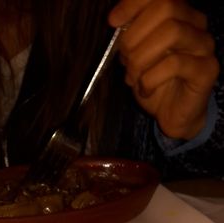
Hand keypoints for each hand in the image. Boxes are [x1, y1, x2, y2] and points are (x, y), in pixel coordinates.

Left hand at [109, 0, 219, 139]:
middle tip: (124, 58)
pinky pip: (175, 63)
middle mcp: (196, 24)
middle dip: (135, 34)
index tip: (113, 21)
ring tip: (133, 76)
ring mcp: (204, 45)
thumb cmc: (155, 83)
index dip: (133, 3)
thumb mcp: (136, 55)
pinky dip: (151, 78)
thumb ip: (130, 35)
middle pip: (166, 7)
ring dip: (142, 57)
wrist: (172, 114)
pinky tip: (145, 90)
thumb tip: (115, 19)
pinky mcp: (206, 69)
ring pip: (171, 32)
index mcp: (179, 15)